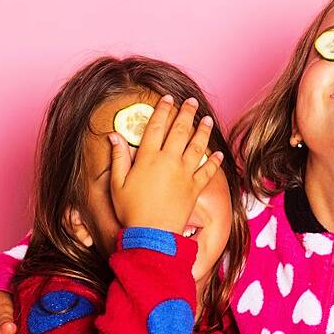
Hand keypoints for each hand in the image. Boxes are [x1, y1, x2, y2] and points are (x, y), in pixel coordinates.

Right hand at [107, 95, 223, 232]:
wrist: (152, 235)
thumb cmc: (131, 211)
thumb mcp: (117, 184)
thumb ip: (118, 157)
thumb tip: (114, 136)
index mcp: (148, 157)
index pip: (157, 126)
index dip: (163, 110)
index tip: (168, 98)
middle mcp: (169, 161)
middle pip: (180, 130)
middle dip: (186, 113)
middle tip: (191, 102)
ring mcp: (184, 174)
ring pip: (197, 146)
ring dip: (203, 131)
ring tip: (206, 119)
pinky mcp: (195, 188)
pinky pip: (208, 171)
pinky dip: (214, 162)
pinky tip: (218, 154)